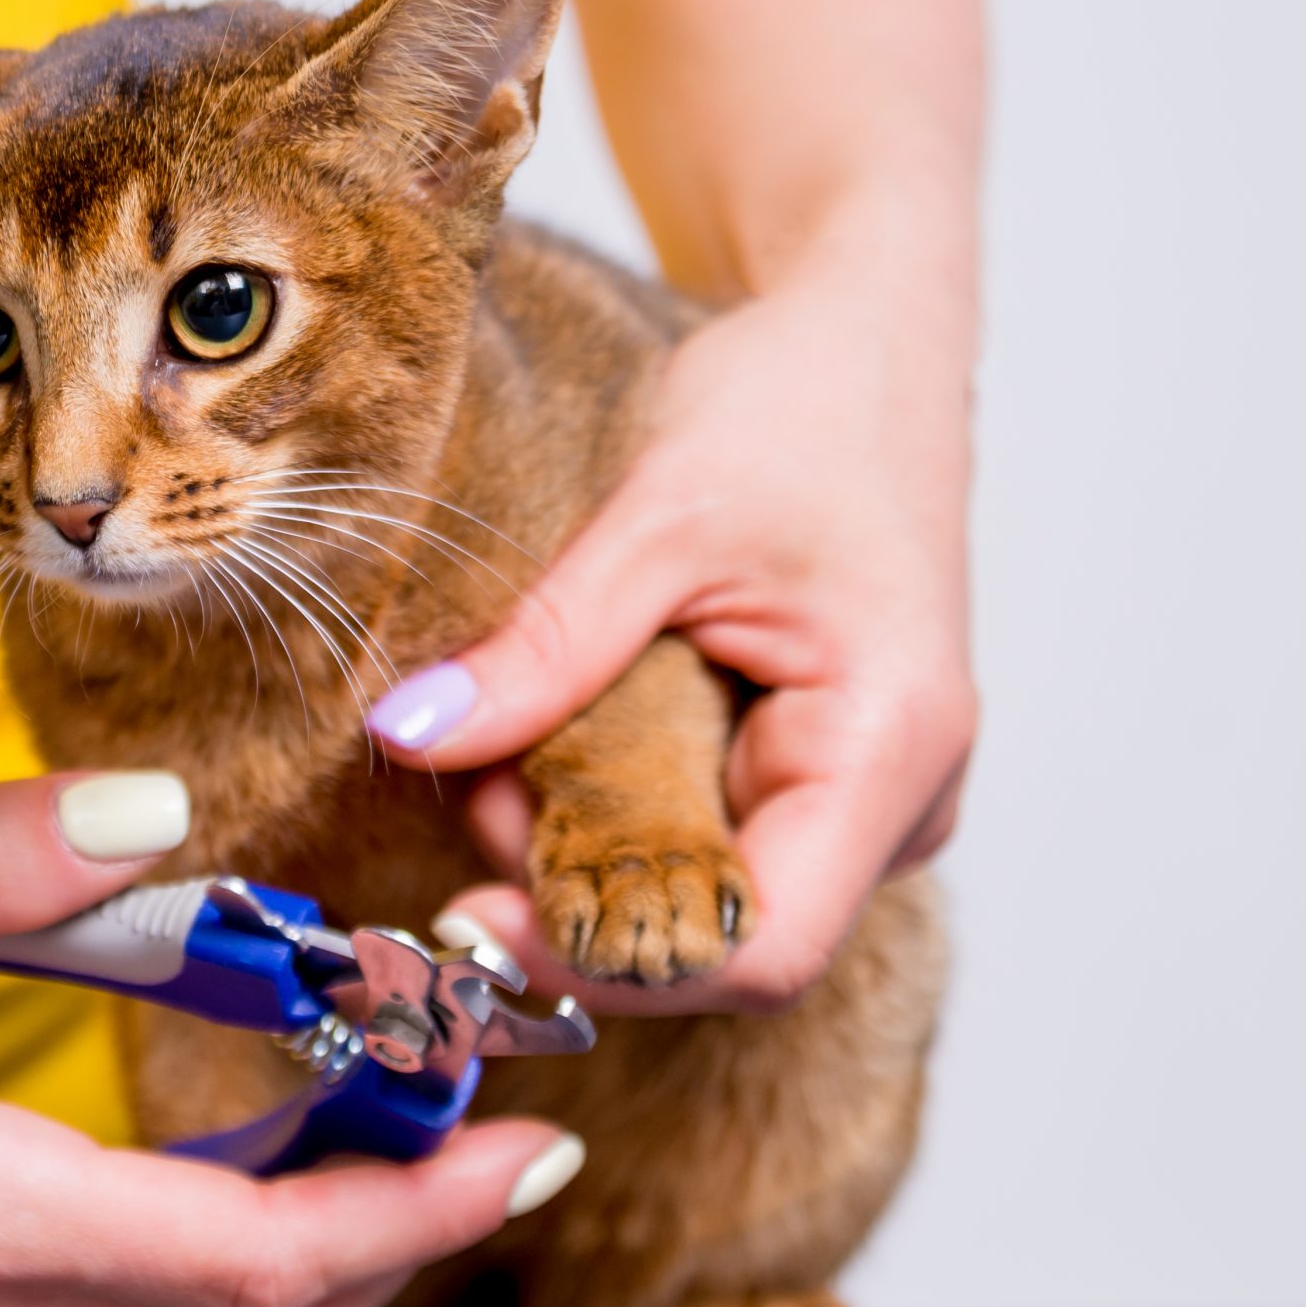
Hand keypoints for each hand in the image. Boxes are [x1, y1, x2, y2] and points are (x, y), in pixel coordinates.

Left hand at [373, 262, 976, 1011]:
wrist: (866, 342)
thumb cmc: (804, 408)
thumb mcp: (658, 520)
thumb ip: (544, 648)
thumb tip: (409, 736)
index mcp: (888, 746)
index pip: (761, 948)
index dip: (612, 964)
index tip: (477, 921)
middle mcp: (895, 798)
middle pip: (718, 936)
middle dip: (575, 889)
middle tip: (472, 791)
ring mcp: (855, 792)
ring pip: (696, 889)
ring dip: (580, 842)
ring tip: (506, 739)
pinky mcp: (806, 769)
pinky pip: (698, 832)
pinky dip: (608, 801)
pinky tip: (551, 734)